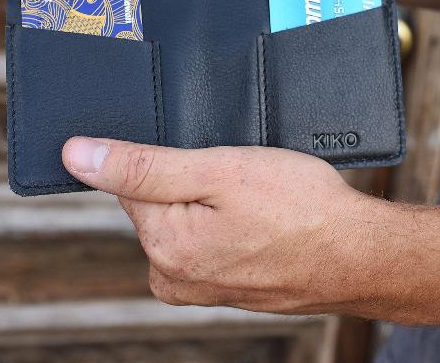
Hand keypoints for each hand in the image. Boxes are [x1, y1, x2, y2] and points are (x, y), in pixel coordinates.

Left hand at [62, 137, 394, 313]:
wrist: (362, 256)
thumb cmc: (303, 210)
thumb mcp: (218, 171)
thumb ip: (142, 165)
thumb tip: (76, 156)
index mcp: (163, 248)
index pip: (131, 180)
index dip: (169, 155)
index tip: (207, 153)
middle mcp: (174, 277)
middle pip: (159, 201)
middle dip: (192, 178)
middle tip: (241, 176)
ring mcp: (201, 287)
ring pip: (188, 218)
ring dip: (214, 200)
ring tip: (257, 200)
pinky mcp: (226, 287)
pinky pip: (212, 239)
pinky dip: (230, 222)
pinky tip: (262, 219)